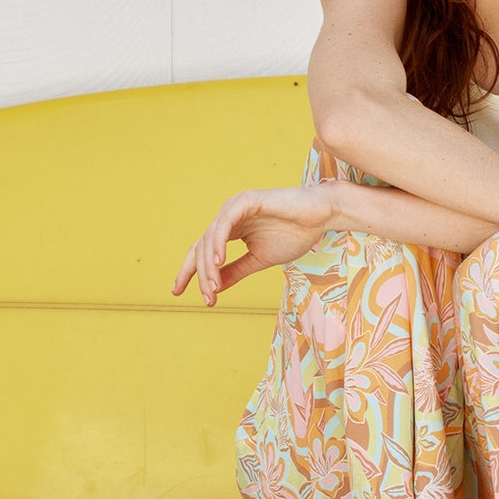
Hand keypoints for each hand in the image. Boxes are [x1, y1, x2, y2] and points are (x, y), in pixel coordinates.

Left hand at [170, 185, 334, 305]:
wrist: (321, 217)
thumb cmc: (295, 234)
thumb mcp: (259, 260)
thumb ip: (235, 271)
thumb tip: (213, 288)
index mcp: (230, 228)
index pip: (201, 251)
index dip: (189, 271)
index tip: (177, 291)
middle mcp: (228, 216)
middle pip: (201, 247)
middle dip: (200, 274)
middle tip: (207, 298)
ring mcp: (236, 206)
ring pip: (210, 238)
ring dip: (209, 265)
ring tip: (212, 287)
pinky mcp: (246, 200)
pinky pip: (225, 224)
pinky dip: (218, 243)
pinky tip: (218, 262)